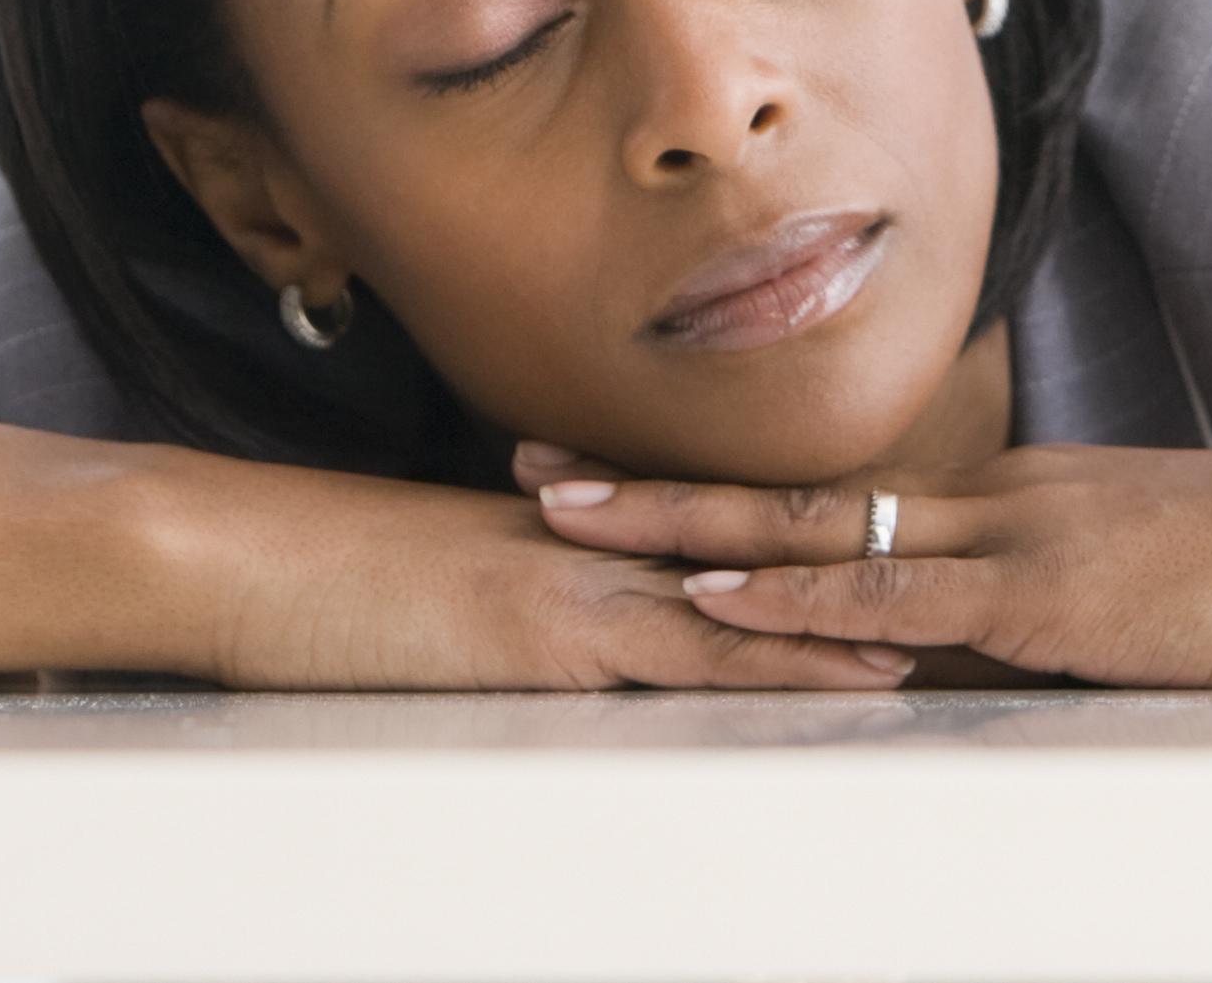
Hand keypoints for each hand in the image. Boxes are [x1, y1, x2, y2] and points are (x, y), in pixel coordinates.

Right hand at [0, 415, 915, 690]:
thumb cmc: (313, 583)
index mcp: (575, 536)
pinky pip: (682, 655)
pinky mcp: (547, 638)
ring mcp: (575, 589)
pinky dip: (771, 663)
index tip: (913, 562)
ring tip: (957, 635)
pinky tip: (846, 675)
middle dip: (870, 582)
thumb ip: (514, 601)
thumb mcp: (437, 589)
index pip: (721, 541)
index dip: (824, 551)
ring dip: (850, 624)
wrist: (234, 555)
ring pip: (745, 604)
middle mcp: (595, 550)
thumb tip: (564, 636)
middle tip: (978, 595)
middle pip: (762, 563)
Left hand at [514, 437, 1211, 687]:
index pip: (844, 496)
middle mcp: (997, 500)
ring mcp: (1018, 542)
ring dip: (688, 532)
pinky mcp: (1049, 599)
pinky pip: (898, 600)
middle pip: (795, 494)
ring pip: (818, 534)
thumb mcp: (1147, 581)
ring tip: (576, 522)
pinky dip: (800, 602)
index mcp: (1019, 498)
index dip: (730, 494)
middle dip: (661, 490)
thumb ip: (1058, 607)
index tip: (626, 480)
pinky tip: (720, 601)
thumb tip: (985, 657)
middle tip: (538, 473)